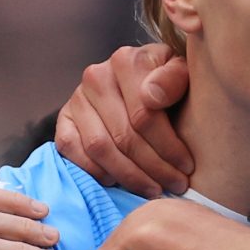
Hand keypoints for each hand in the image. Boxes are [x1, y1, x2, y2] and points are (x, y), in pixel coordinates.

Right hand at [56, 43, 192, 196]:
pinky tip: (119, 181)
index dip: (168, 147)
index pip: (145, 115)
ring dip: (129, 175)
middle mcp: (97, 76)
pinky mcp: (63, 119)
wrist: (137, 83)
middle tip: (175, 185)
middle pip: (124, 136)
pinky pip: (73, 151)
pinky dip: (96, 171)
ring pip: (100, 148)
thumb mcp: (181, 73)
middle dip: (154, 167)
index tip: (186, 167)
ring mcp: (77, 98)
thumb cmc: (166, 83)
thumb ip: (175, 78)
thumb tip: (152, 97)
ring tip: (153, 188)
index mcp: (126, 61)